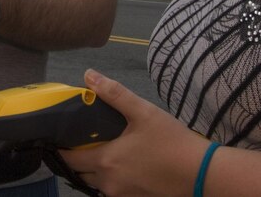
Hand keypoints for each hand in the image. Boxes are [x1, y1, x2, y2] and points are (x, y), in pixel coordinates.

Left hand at [60, 70, 210, 196]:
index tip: (58, 136)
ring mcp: (122, 195)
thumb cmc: (171, 141)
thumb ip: (114, 93)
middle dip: (76, 159)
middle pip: (80, 173)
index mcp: (106, 161)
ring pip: (95, 185)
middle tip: (79, 140)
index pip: (70, 158)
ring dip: (92, 170)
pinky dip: (109, 180)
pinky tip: (120, 164)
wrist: (202, 173)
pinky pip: (112, 191)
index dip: (60, 148)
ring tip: (97, 150)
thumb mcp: (143, 112)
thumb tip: (88, 75)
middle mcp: (109, 183)